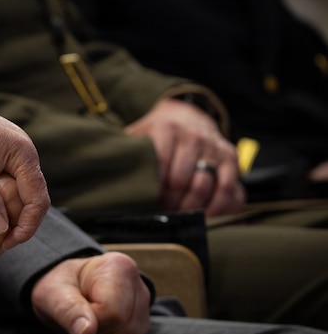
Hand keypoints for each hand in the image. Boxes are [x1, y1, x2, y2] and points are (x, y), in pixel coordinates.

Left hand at [0, 76, 49, 248]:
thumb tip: (2, 231)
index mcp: (22, 153)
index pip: (38, 199)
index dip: (26, 226)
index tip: (7, 244)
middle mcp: (22, 152)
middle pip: (31, 197)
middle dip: (17, 222)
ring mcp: (10, 153)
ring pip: (17, 192)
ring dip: (7, 212)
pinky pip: (5, 184)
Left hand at [30, 252, 150, 333]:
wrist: (67, 291)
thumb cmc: (59, 288)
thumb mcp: (53, 292)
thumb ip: (67, 309)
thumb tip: (86, 332)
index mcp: (119, 269)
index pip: (112, 313)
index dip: (88, 323)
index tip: (72, 317)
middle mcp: (139, 290)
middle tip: (74, 327)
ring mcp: (144, 314)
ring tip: (83, 331)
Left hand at [125, 98, 244, 215]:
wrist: (187, 116)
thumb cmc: (156, 135)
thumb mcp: (138, 135)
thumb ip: (125, 151)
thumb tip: (102, 168)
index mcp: (166, 128)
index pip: (160, 162)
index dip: (154, 188)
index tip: (148, 202)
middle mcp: (192, 136)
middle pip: (182, 179)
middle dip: (170, 202)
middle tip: (163, 214)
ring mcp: (213, 146)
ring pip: (204, 185)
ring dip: (190, 208)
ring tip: (179, 217)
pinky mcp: (230, 157)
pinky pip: (229, 187)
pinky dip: (218, 206)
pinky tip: (205, 217)